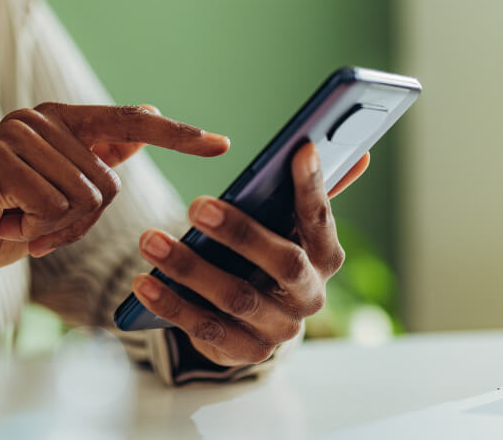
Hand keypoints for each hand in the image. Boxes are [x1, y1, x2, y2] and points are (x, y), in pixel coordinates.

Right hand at [0, 103, 229, 303]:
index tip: (220, 143)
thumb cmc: (2, 221)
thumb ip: (95, 160)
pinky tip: (6, 223)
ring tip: (19, 223)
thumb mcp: (58, 193)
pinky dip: (36, 231)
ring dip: (56, 230)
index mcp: (60, 122)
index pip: (129, 124)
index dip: (178, 136)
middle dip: (80, 223)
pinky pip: (52, 206)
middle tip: (39, 227)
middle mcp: (39, 119)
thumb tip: (144, 124)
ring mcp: (16, 134)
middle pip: (107, 183)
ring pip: (83, 198)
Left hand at [131, 143, 368, 365]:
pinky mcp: (244, 352)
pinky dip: (172, 305)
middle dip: (240, 232)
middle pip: (283, 263)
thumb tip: (359, 152)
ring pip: (236, 297)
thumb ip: (312, 192)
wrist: (252, 325)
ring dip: (189, 267)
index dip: (314, 187)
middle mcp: (309, 295)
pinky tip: (144, 282)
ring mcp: (278, 329)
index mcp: (325, 258)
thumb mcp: (285, 227)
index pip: (321, 220)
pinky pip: (205, 329)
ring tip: (150, 240)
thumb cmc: (266, 258)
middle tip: (197, 204)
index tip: (300, 150)